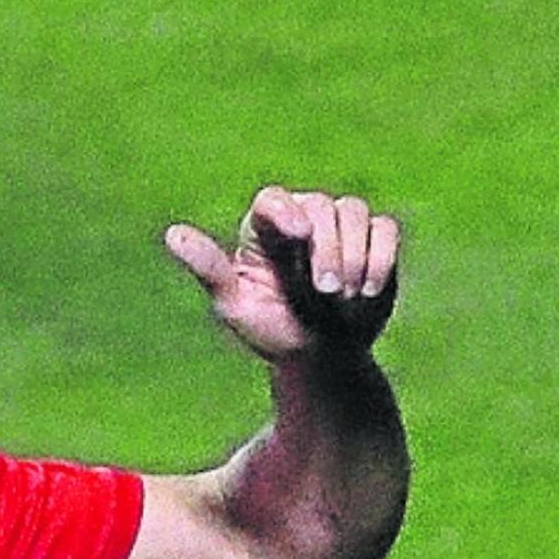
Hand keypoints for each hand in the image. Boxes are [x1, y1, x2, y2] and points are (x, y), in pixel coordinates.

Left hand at [165, 186, 399, 359]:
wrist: (320, 358)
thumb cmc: (272, 332)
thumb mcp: (235, 306)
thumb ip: (209, 269)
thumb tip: (172, 234)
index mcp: (264, 230)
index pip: (273, 200)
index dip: (287, 211)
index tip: (299, 235)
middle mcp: (303, 217)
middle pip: (322, 207)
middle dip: (327, 252)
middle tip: (324, 294)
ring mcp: (341, 226)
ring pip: (355, 213)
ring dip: (353, 258)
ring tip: (342, 300)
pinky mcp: (375, 238)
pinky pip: (386, 228)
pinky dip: (380, 258)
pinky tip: (366, 291)